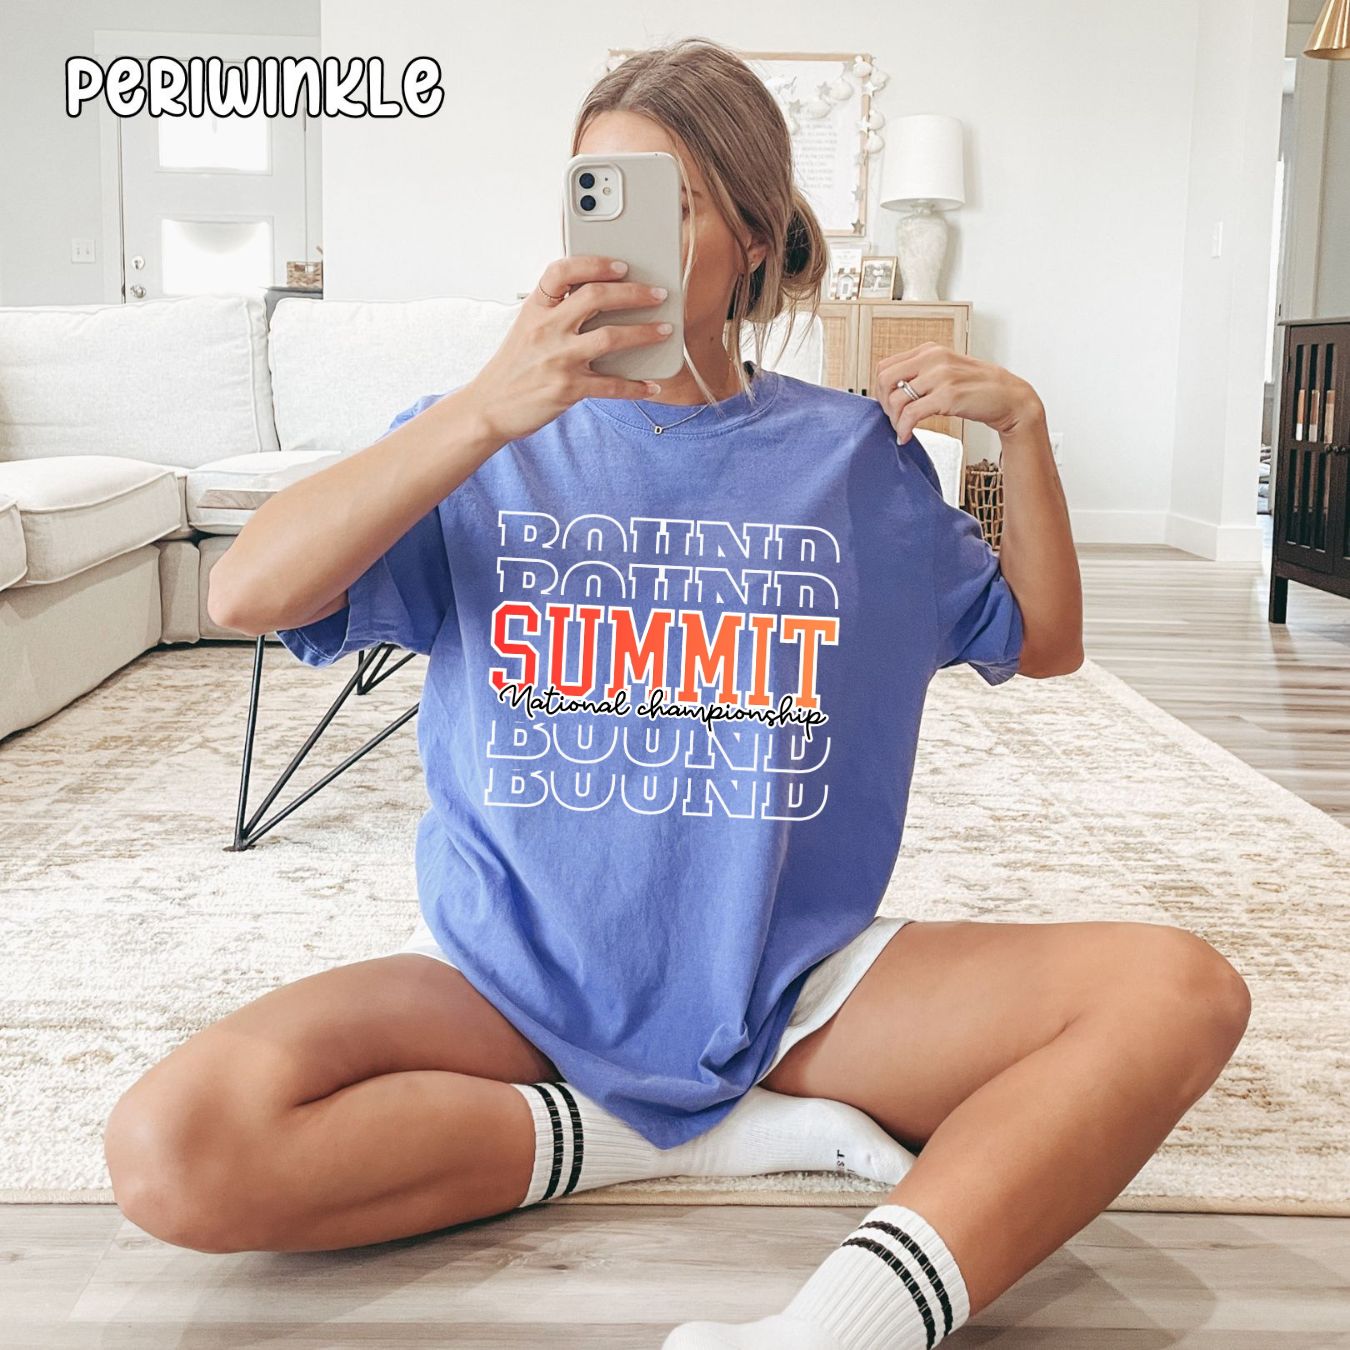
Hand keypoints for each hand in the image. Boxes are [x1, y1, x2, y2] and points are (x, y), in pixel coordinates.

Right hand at [463, 255, 672, 443]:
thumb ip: (555, 313)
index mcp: (535, 309)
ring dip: (644, 333)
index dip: (595, 264)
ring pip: (611, 337)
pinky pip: (611, 385)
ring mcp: (558, 359)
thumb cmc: (512, 368)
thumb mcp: (526, 329)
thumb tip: (600, 301)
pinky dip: (636, 386)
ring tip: (664, 331)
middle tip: (658, 295)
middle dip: (634, 293)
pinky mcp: (568, 389)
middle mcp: (547, 329)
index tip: (621, 265)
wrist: (488, 407)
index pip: (563, 271)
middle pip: (596, 297)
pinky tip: (651, 386)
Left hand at [876, 343, 1043, 442]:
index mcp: (929, 351)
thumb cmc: (977, 388)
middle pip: (885, 379)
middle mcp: (933, 358)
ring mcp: (941, 376)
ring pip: (896, 398)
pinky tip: (907, 436)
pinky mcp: (948, 396)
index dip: (880, 390)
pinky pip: (911, 415)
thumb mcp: (945, 371)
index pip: (886, 366)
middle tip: (893, 419)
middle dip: (883, 404)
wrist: (1008, 397)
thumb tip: (892, 391)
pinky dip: (904, 429)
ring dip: (894, 420)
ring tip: (903, 430)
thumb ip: (921, 375)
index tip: (888, 405)